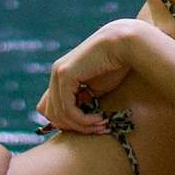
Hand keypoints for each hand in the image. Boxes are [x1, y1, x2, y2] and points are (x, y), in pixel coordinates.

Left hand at [39, 19, 149, 135]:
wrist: (123, 45)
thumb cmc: (114, 67)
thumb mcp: (94, 90)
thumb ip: (80, 102)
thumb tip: (70, 122)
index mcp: (60, 76)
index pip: (51, 109)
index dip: (69, 124)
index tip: (90, 128)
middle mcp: (56, 73)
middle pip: (53, 115)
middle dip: (76, 128)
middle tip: (99, 129)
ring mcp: (58, 73)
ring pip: (61, 115)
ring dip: (83, 126)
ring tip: (102, 125)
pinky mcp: (65, 75)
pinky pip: (68, 109)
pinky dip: (83, 120)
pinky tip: (99, 118)